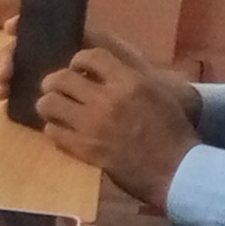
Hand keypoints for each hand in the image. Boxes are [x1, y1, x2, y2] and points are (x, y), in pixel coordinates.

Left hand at [32, 38, 199, 202]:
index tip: (77, 68)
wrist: (175, 169)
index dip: (79, 60)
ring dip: (49, 105)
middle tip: (57, 88)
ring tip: (56, 109)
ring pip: (48, 104)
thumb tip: (103, 68)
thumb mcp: (158, 93)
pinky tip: (63, 131)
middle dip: (55, 82)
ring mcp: (91, 125)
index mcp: (129, 82)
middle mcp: (107, 100)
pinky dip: (54, 129)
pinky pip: (52, 132)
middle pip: (61, 78)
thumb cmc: (173, 130)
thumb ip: (129, 78)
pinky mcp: (83, 148)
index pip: (91, 57)